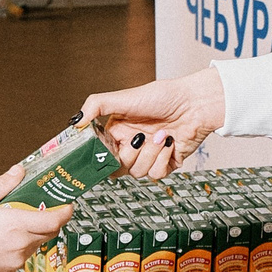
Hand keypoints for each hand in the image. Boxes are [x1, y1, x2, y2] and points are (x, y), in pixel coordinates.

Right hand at [0, 164, 70, 271]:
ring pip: (35, 245)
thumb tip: (18, 172)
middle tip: (38, 210)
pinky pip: (22, 258)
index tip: (68, 205)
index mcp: (16, 225)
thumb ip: (3, 184)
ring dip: (32, 234)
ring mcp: (15, 261)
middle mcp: (20, 245)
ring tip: (13, 225)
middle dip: (49, 221)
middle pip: (48, 233)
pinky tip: (2, 241)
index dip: (65, 212)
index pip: (54, 220)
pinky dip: (19, 248)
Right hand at [79, 68, 225, 177]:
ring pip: (137, 172)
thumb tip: (75, 122)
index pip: (100, 154)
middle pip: (117, 168)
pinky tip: (170, 142)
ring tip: (161, 134)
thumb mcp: (125, 97)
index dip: (100, 157)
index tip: (102, 154)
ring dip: (150, 153)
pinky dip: (163, 158)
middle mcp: (130, 146)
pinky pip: (156, 175)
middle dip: (129, 155)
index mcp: (117, 132)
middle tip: (139, 137)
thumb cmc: (163, 96)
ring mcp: (148, 156)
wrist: (196, 103)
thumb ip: (96, 106)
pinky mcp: (166, 164)